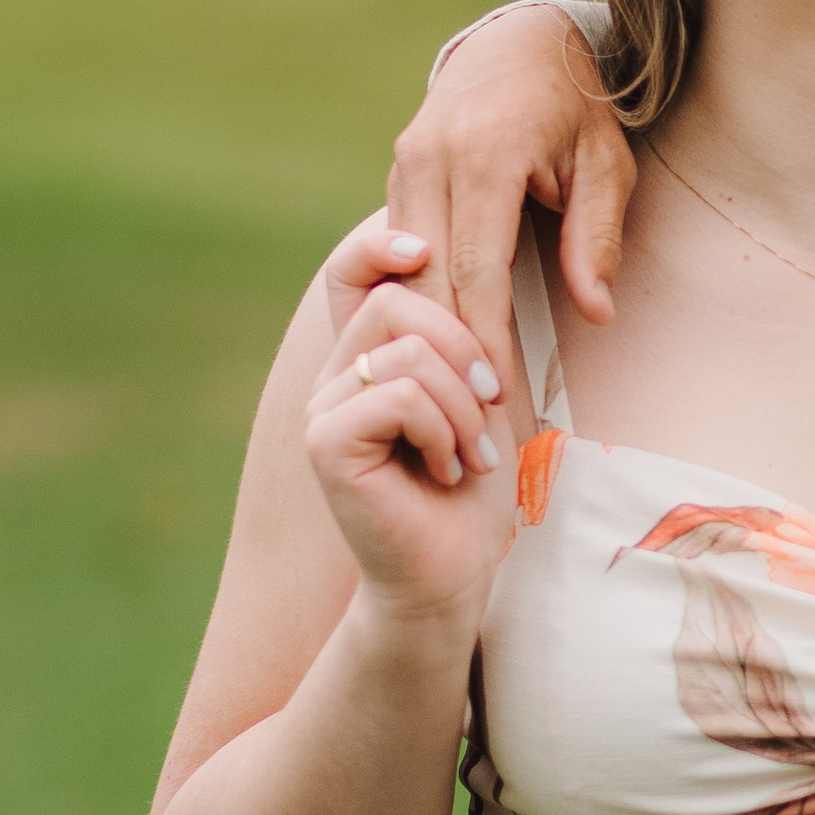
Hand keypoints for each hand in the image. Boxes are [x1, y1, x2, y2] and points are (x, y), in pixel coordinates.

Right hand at [305, 257, 515, 631]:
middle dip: (466, 349)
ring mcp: (324, 406)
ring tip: (469, 453)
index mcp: (368, 354)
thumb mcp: (480, 395)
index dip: (381, 243)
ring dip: (463, 406)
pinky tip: (446, 470)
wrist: (451, 571)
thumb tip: (467, 254)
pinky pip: (398, 396)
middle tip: (489, 406)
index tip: (429, 249)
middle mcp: (337, 374)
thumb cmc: (472, 488)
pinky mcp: (325, 442)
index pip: (351, 269)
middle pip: (398, 300)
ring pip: (408, 353)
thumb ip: (463, 334)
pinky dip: (442, 431)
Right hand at [388, 4, 634, 373]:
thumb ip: (597, 238)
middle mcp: (431, 157)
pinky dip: (416, 294)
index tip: (494, 390)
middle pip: (428, 273)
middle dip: (446, 346)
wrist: (521, 41)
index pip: (477, 267)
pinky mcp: (398, 169)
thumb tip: (597, 312)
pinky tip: (432, 339)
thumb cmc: (576, 106)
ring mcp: (406, 161)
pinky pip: (398, 245)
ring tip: (448, 387)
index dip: (483, 335)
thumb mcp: (606, 164)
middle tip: (466, 410)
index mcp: (485, 155)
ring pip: (404, 264)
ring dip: (423, 327)